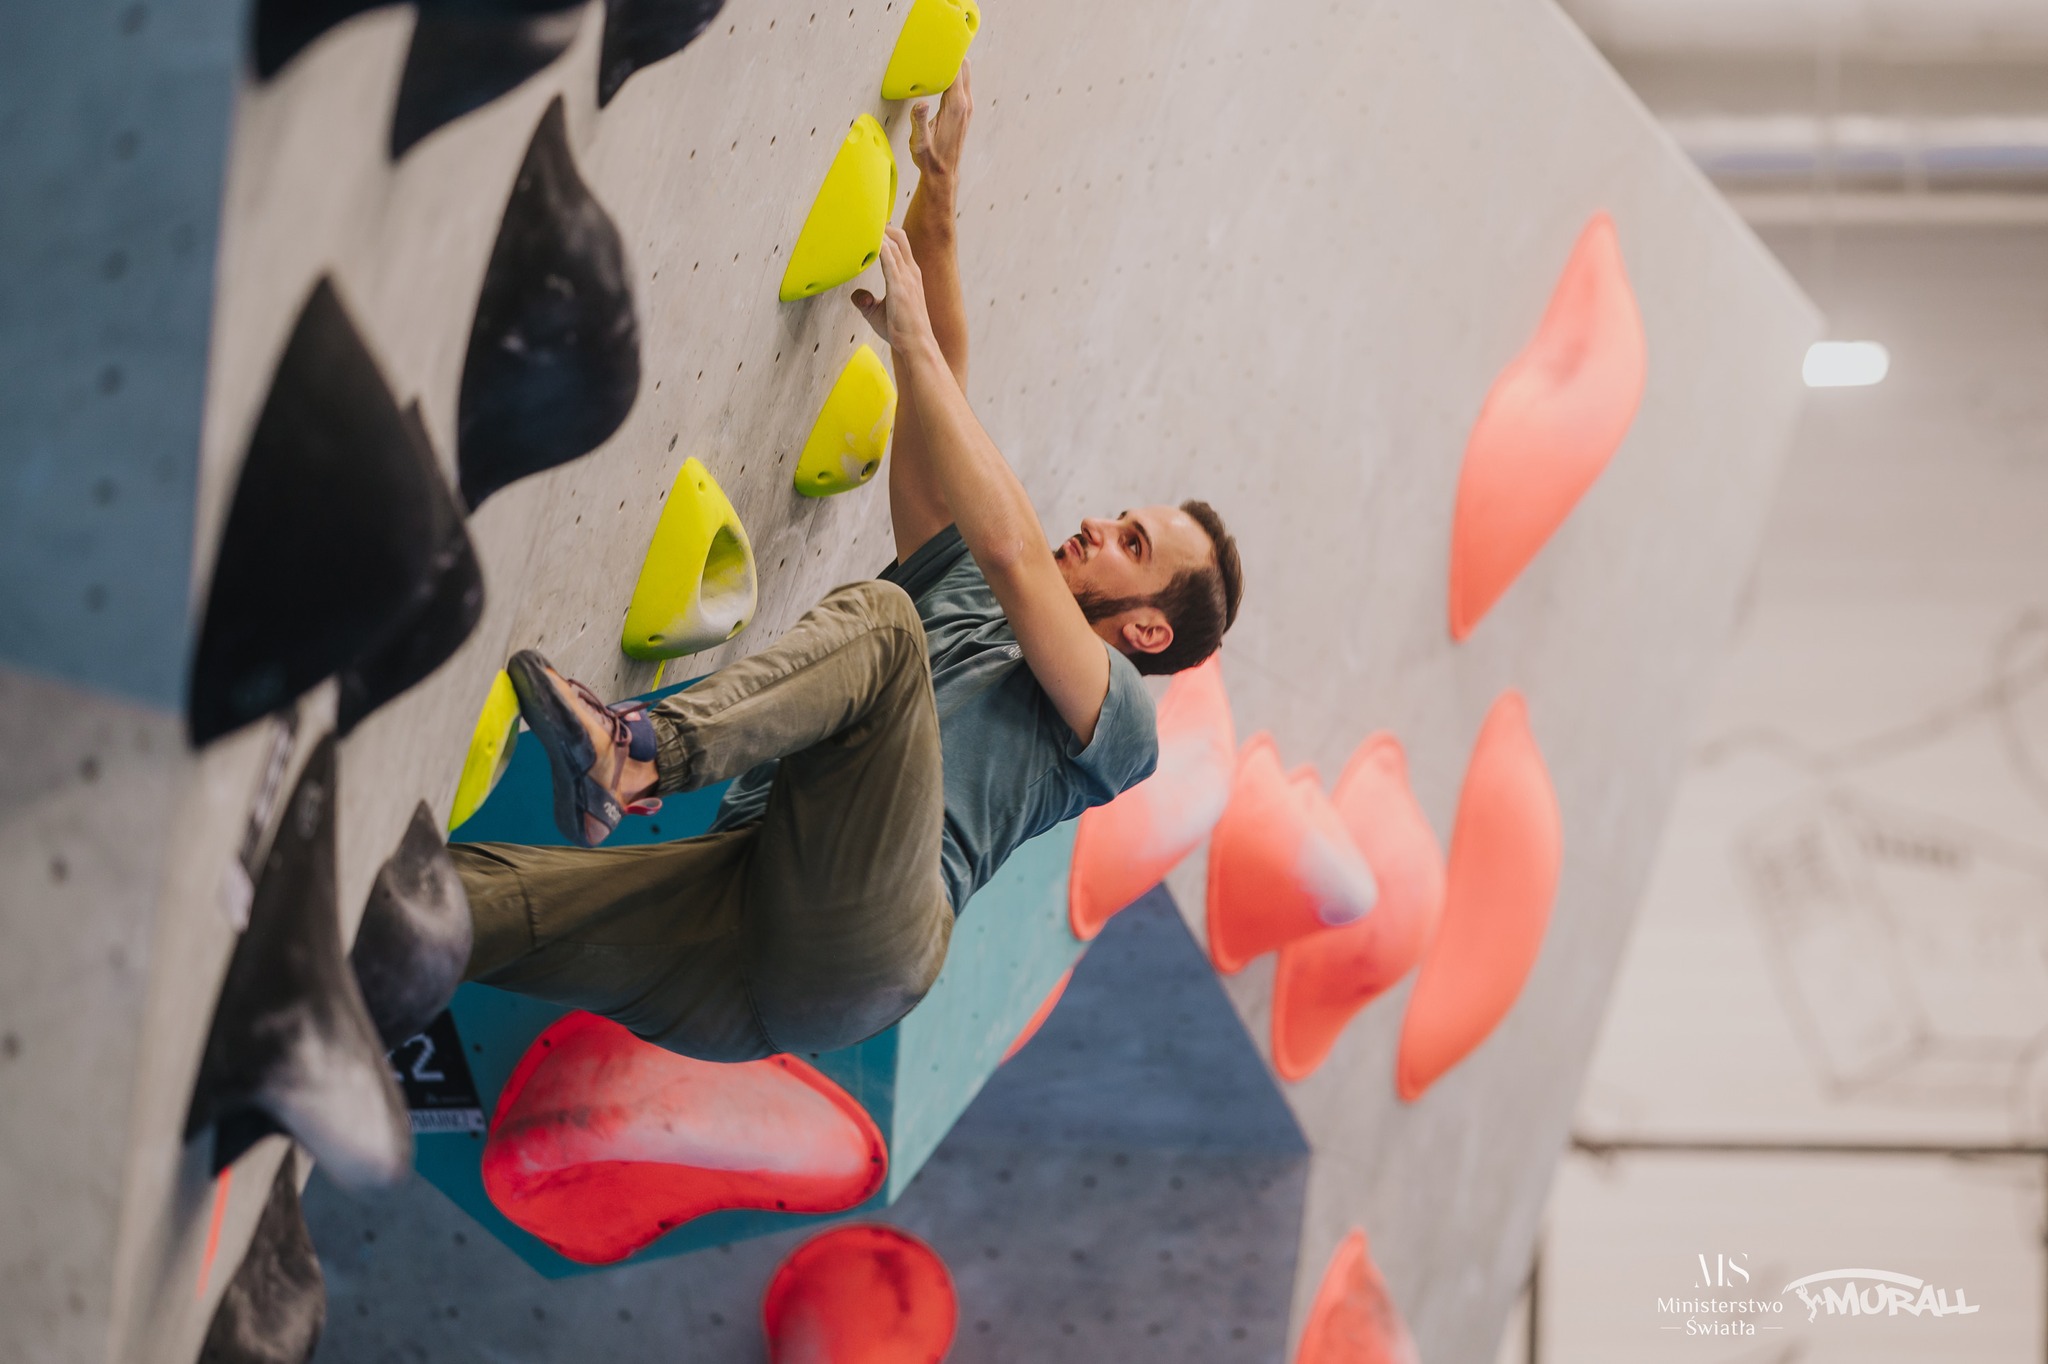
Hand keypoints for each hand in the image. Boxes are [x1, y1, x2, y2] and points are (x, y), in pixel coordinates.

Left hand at [851, 226, 938, 358]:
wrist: (917, 345)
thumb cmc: (902, 331)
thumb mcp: (879, 313)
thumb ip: (867, 301)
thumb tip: (856, 295)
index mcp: (910, 276)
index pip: (901, 245)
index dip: (887, 233)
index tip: (873, 225)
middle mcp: (910, 273)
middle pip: (899, 237)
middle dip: (883, 226)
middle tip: (864, 219)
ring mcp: (906, 278)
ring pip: (893, 244)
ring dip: (878, 232)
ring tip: (862, 221)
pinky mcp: (899, 287)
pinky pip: (888, 259)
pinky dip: (878, 246)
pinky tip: (868, 238)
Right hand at [909, 59, 972, 192]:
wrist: (943, 173)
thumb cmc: (930, 158)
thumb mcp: (919, 141)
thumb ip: (919, 120)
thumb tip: (920, 103)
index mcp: (955, 106)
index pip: (956, 70)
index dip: (948, 55)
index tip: (938, 44)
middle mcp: (965, 103)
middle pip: (964, 67)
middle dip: (952, 55)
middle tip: (936, 47)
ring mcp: (967, 106)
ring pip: (964, 74)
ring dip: (953, 64)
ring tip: (937, 57)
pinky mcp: (965, 110)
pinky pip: (962, 84)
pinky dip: (954, 75)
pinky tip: (941, 75)